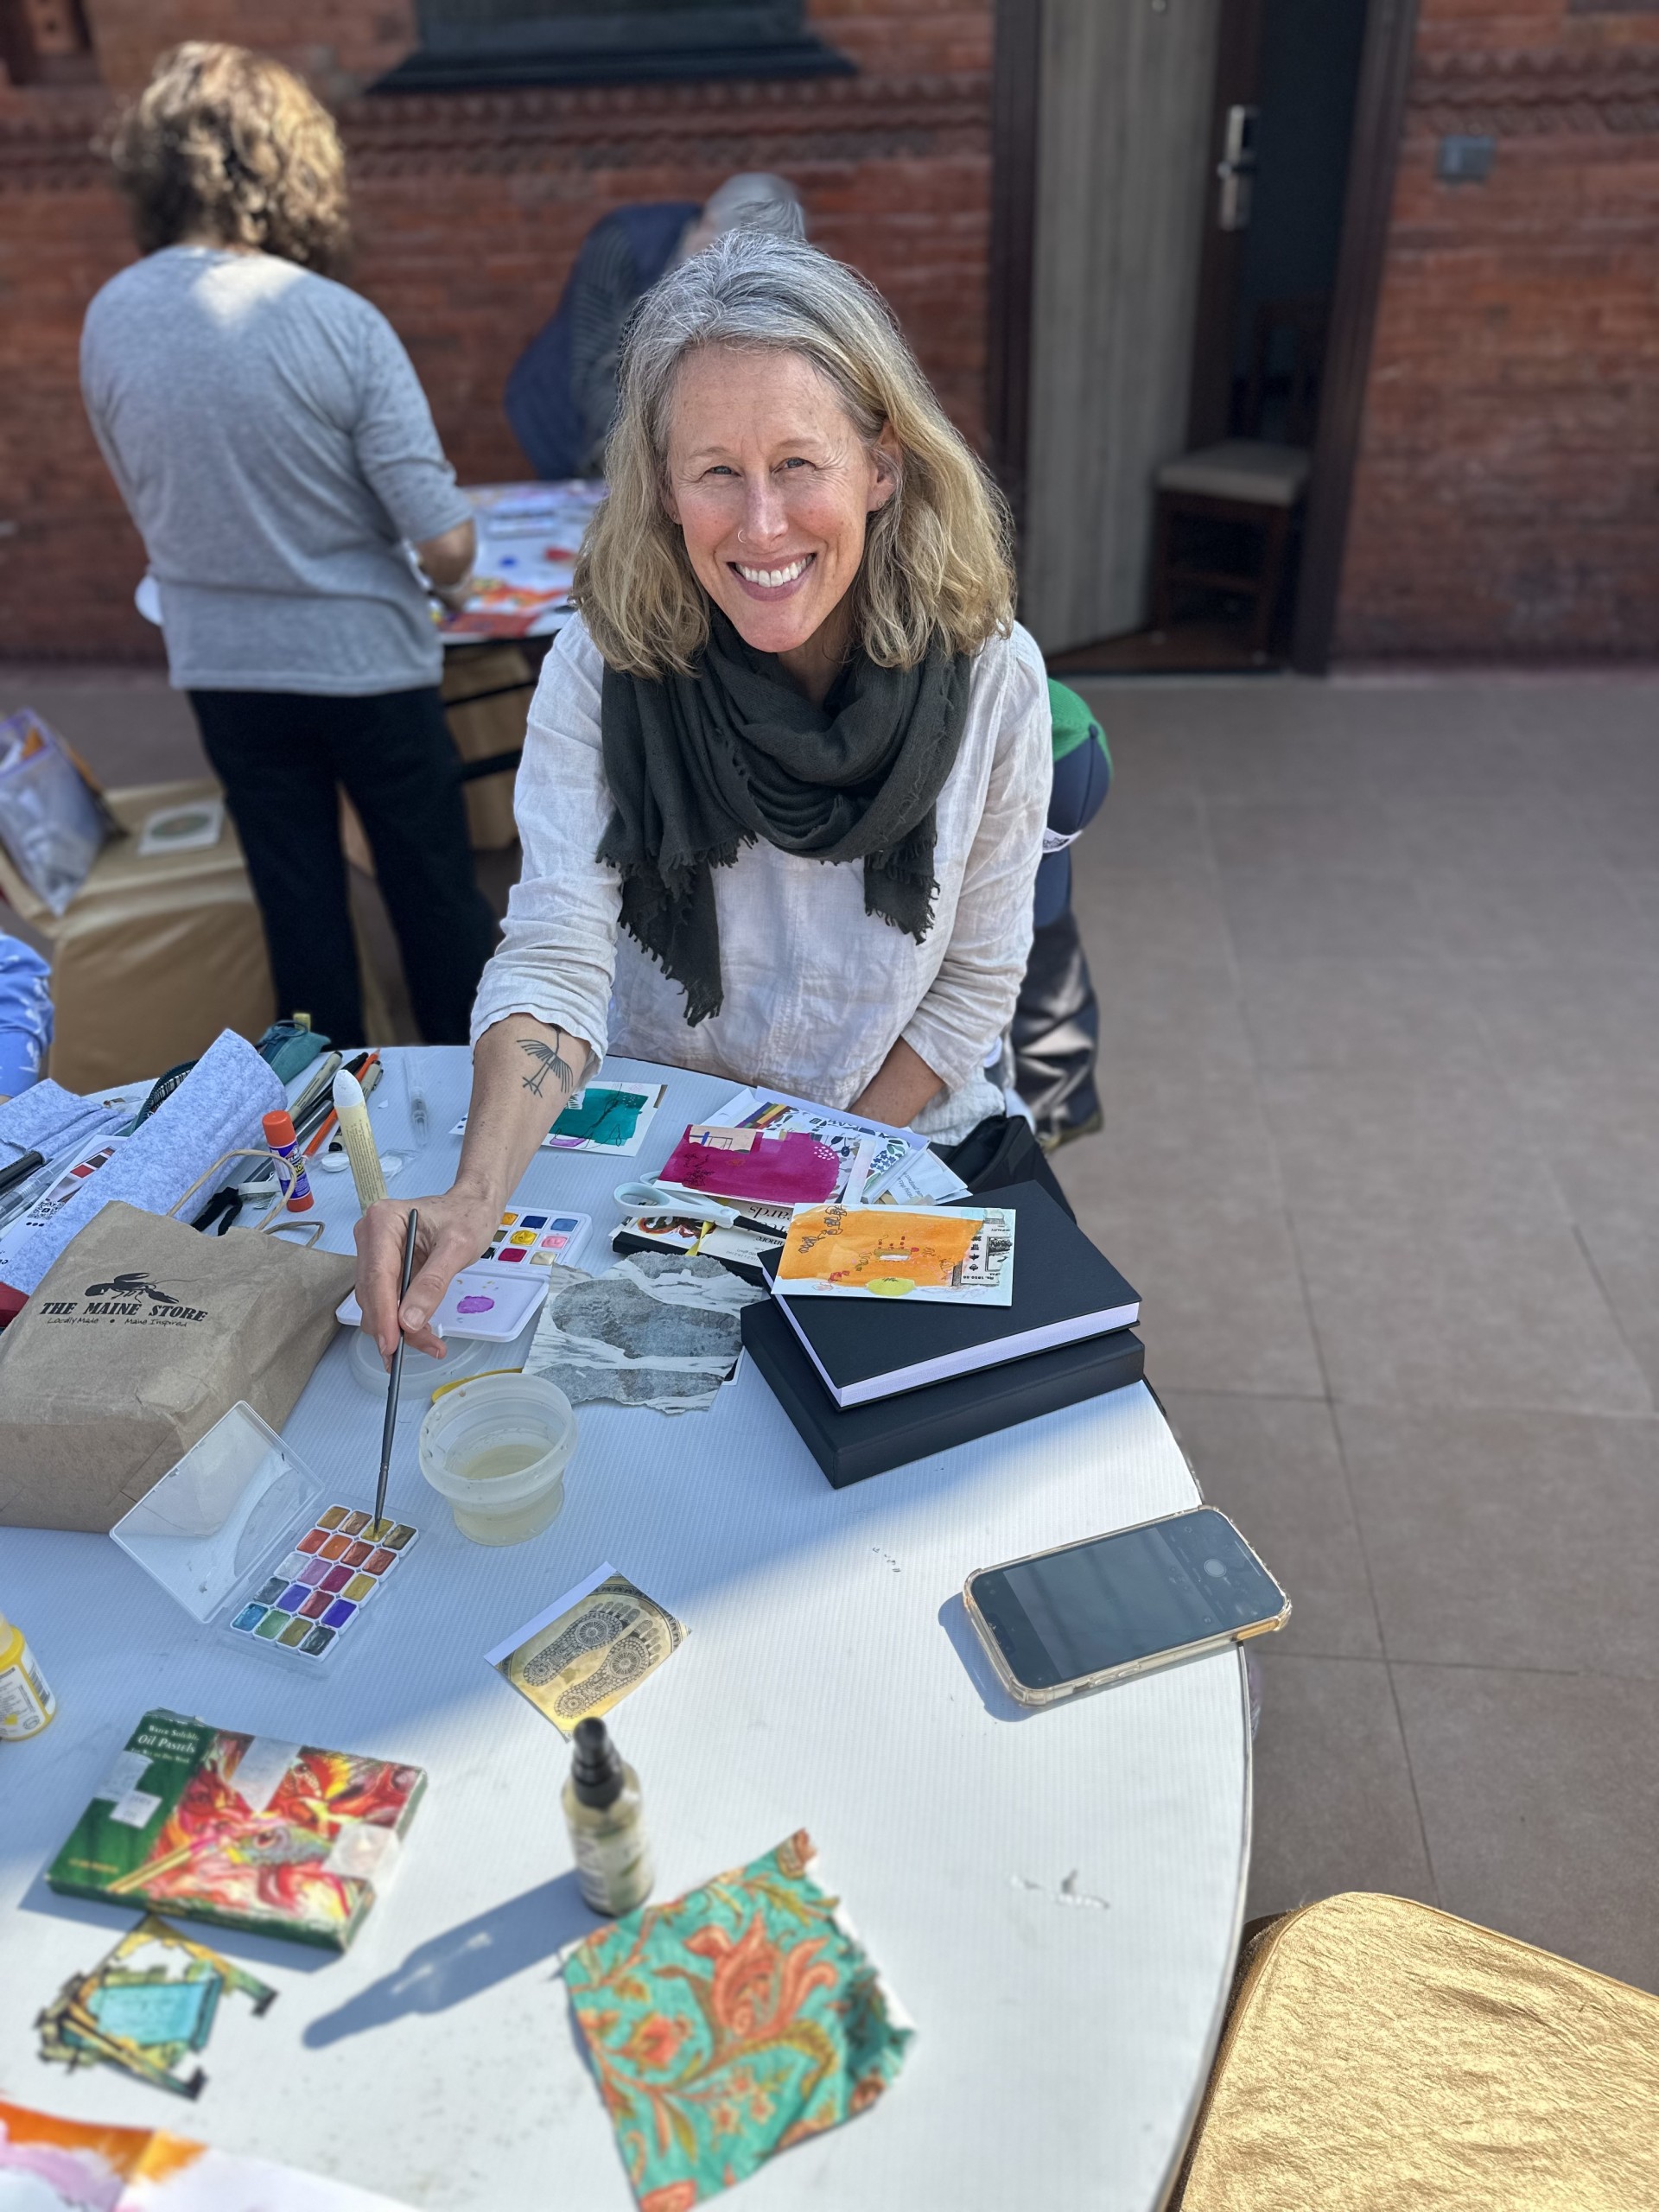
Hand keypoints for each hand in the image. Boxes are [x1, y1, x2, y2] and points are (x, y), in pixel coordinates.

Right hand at [353, 1186, 496, 1363]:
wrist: (472, 1206)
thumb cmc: (467, 1216)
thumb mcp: (458, 1247)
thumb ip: (433, 1283)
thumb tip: (409, 1321)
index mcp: (383, 1221)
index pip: (377, 1276)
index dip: (382, 1314)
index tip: (391, 1343)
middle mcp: (370, 1236)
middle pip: (373, 1293)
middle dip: (393, 1326)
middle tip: (424, 1347)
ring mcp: (374, 1253)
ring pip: (377, 1303)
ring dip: (398, 1328)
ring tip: (430, 1343)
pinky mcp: (384, 1268)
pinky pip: (387, 1301)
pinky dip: (401, 1320)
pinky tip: (422, 1334)